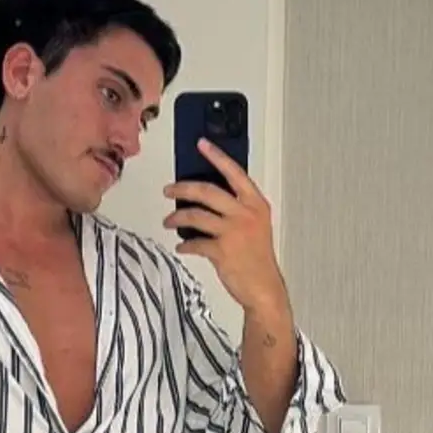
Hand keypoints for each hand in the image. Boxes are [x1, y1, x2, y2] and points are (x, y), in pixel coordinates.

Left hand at [162, 138, 289, 315]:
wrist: (264, 287)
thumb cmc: (257, 257)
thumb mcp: (255, 224)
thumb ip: (236, 208)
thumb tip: (205, 196)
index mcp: (256, 204)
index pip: (235, 173)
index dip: (217, 157)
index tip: (202, 144)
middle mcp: (246, 214)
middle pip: (208, 192)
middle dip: (183, 188)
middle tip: (168, 190)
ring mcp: (234, 232)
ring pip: (196, 216)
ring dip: (177, 218)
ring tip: (168, 221)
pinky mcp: (222, 251)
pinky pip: (195, 243)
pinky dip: (185, 244)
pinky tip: (182, 246)